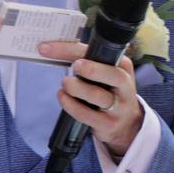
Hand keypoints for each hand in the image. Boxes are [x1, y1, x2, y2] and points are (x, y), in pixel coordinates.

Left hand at [39, 40, 143, 156]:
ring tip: (65, 84)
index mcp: (123, 66)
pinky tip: (63, 97)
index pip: (101, 52)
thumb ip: (86, 60)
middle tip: (74, 66)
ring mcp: (119, 107)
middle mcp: (125, 86)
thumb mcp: (105, 73)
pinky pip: (86, 114)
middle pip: (113, 75)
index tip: (47, 48)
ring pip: (96, 95)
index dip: (72, 49)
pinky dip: (70, 105)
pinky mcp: (108, 124)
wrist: (126, 124)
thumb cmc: (108, 91)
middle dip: (91, 69)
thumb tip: (52, 50)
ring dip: (75, 88)